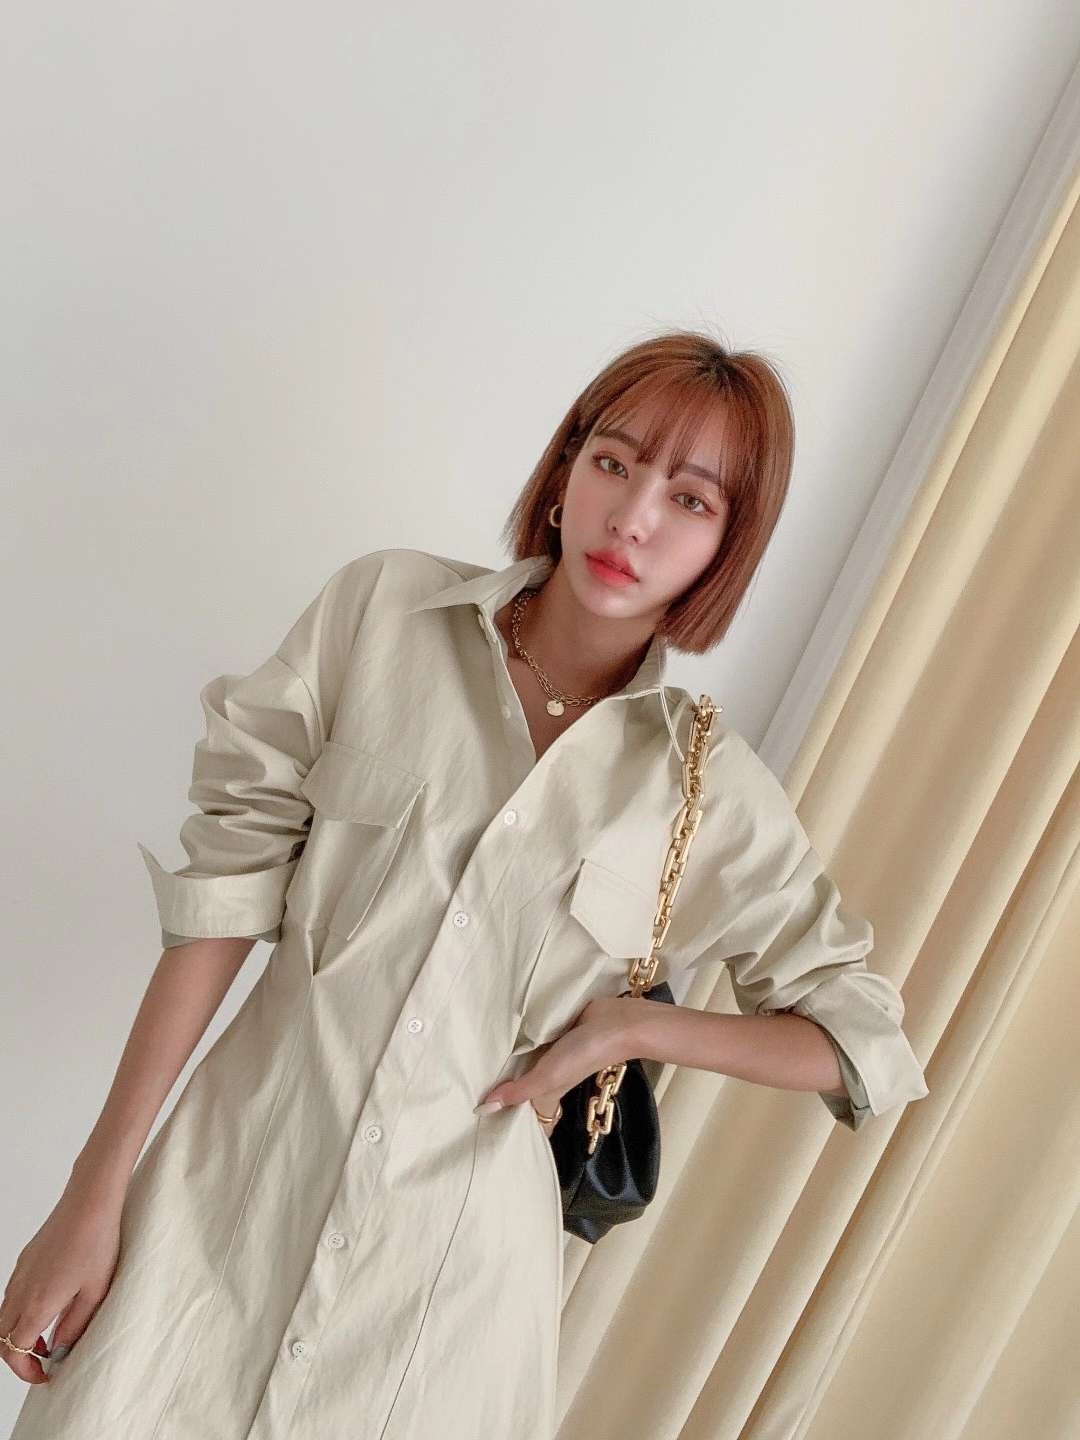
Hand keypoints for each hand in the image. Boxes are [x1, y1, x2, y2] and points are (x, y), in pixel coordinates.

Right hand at [0, 1188, 122, 1385]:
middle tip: (44, 1362)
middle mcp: (20, 1291)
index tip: (44, 1375)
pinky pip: (12, 1296)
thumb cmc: (97, 1242)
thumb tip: (61, 1350)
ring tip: (49, 1337)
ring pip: (3, 1317)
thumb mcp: (94, 1292)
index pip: (14, 1351)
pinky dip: (21, 1313)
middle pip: (1, 1338)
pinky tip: (48, 1307)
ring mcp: (20, 1274)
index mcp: (37, 1304)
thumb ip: (74, 1326)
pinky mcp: (25, 1261)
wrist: (89, 1201)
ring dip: (18, 1334)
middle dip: (18, 1357)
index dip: (25, 1371)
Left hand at [477, 996, 643, 1133]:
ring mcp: (554, 1053)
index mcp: (549, 1091)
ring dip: (510, 1060)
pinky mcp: (557, 1032)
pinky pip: (535, 1040)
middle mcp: (550, 1074)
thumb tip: (486, 1108)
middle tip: (471, 1087)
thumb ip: (520, 1091)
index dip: (517, 1125)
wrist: (615, 1022)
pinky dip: (522, 1038)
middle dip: (505, 1088)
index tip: (489, 1127)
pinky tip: (503, 1032)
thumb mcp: (549, 1077)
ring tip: (476, 1058)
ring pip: (528, 1063)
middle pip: (525, 1088)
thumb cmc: (584, 1055)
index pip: (533, 1117)